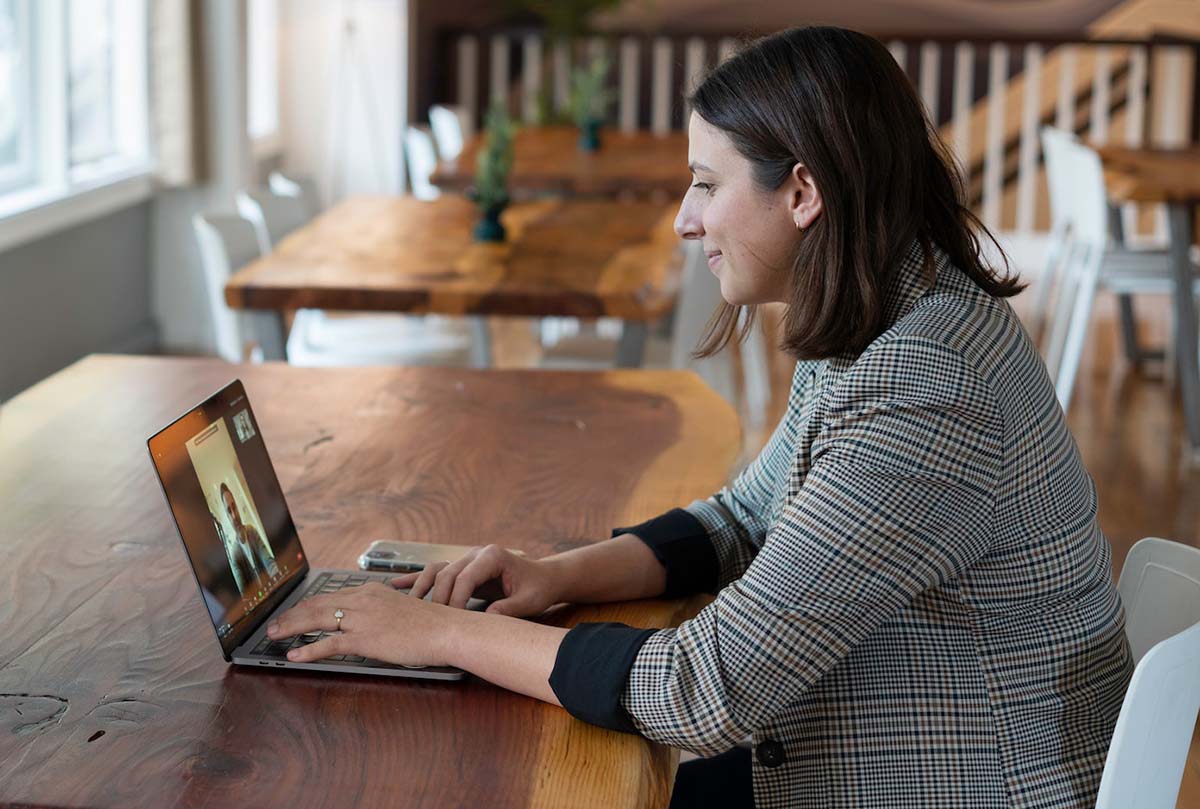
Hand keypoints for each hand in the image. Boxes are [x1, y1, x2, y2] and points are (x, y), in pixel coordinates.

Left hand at [266, 581, 461, 666]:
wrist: (446, 630)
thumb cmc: (431, 624)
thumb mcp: (402, 609)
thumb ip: (381, 612)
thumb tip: (369, 623)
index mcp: (372, 592)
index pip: (331, 596)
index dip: (308, 604)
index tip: (295, 611)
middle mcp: (363, 600)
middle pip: (317, 604)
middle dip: (292, 614)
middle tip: (274, 623)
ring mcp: (363, 619)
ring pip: (317, 620)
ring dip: (291, 627)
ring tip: (274, 635)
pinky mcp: (365, 639)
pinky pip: (329, 644)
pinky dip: (309, 650)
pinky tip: (295, 655)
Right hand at [391, 544, 561, 617]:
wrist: (544, 578)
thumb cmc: (538, 588)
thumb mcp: (528, 601)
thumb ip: (509, 609)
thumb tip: (487, 620)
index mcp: (493, 556)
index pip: (465, 577)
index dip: (456, 600)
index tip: (452, 621)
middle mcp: (476, 553)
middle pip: (446, 573)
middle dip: (438, 598)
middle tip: (432, 622)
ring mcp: (467, 559)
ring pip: (437, 570)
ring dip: (421, 587)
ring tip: (407, 605)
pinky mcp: (463, 568)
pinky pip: (436, 572)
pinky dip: (417, 579)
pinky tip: (397, 585)